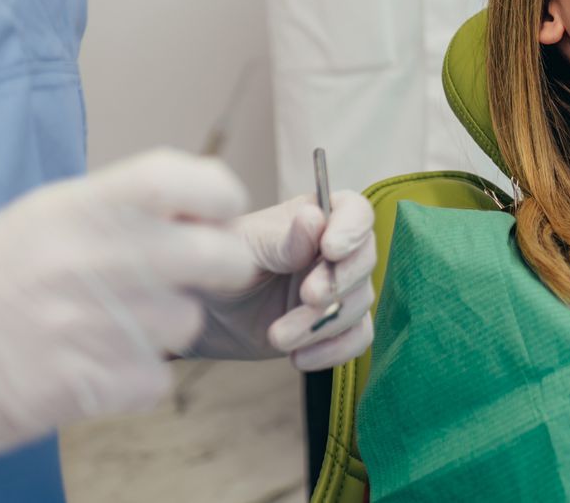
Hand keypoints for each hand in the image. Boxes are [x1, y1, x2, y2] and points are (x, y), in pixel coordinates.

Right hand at [0, 150, 255, 476]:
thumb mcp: (39, 220)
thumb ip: (118, 209)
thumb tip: (201, 206)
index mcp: (77, 207)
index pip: (184, 179)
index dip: (219, 196)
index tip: (218, 215)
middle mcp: (88, 257)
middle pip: (217, 258)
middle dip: (218, 272)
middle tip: (189, 281)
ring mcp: (86, 324)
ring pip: (188, 324)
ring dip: (165, 331)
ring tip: (113, 328)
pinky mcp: (80, 386)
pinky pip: (156, 380)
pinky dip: (136, 381)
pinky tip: (94, 369)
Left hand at [189, 189, 376, 371]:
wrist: (204, 315)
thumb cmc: (220, 265)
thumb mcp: (244, 249)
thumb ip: (283, 241)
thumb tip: (315, 218)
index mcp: (316, 215)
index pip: (356, 212)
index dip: (352, 229)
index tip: (331, 249)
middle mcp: (334, 250)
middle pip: (365, 259)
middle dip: (339, 282)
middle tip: (308, 296)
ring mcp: (338, 288)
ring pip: (359, 303)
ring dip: (322, 323)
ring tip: (278, 336)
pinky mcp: (334, 325)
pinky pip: (356, 338)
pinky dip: (333, 350)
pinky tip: (298, 357)